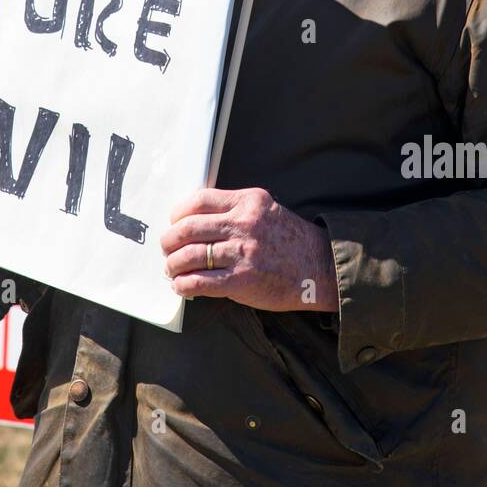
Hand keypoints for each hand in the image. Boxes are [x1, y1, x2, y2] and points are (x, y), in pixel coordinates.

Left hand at [160, 186, 338, 311]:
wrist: (320, 267)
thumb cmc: (290, 240)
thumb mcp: (265, 210)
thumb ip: (234, 210)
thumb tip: (194, 223)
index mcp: (248, 202)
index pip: (199, 200)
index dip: (178, 213)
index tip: (174, 222)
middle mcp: (244, 224)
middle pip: (188, 228)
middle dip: (169, 241)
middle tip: (166, 249)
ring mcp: (243, 253)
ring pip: (190, 256)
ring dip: (173, 265)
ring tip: (172, 269)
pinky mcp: (242, 281)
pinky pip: (200, 282)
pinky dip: (184, 285)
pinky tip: (182, 286)